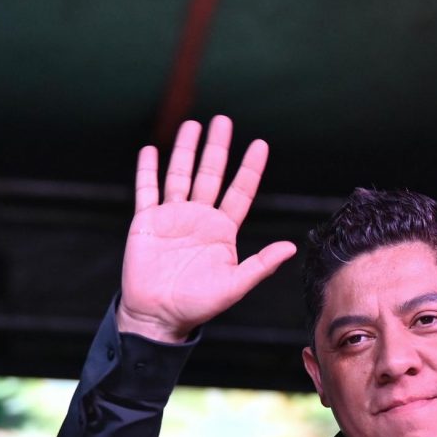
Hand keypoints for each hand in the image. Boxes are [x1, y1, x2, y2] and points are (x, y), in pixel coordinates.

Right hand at [113, 116, 299, 342]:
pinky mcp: (147, 222)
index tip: (260, 144)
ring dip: (185, 151)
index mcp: (222, 230)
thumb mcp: (234, 286)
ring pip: (180, 175)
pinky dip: (148, 171)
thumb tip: (290, 247)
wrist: (158, 316)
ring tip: (192, 125)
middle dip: (217, 148)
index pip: (240, 192)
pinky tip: (152, 150)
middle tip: (223, 120)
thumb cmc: (197, 305)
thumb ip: (260, 265)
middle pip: (210, 175)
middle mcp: (199, 218)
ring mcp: (172, 217)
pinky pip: (147, 190)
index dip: (250, 168)